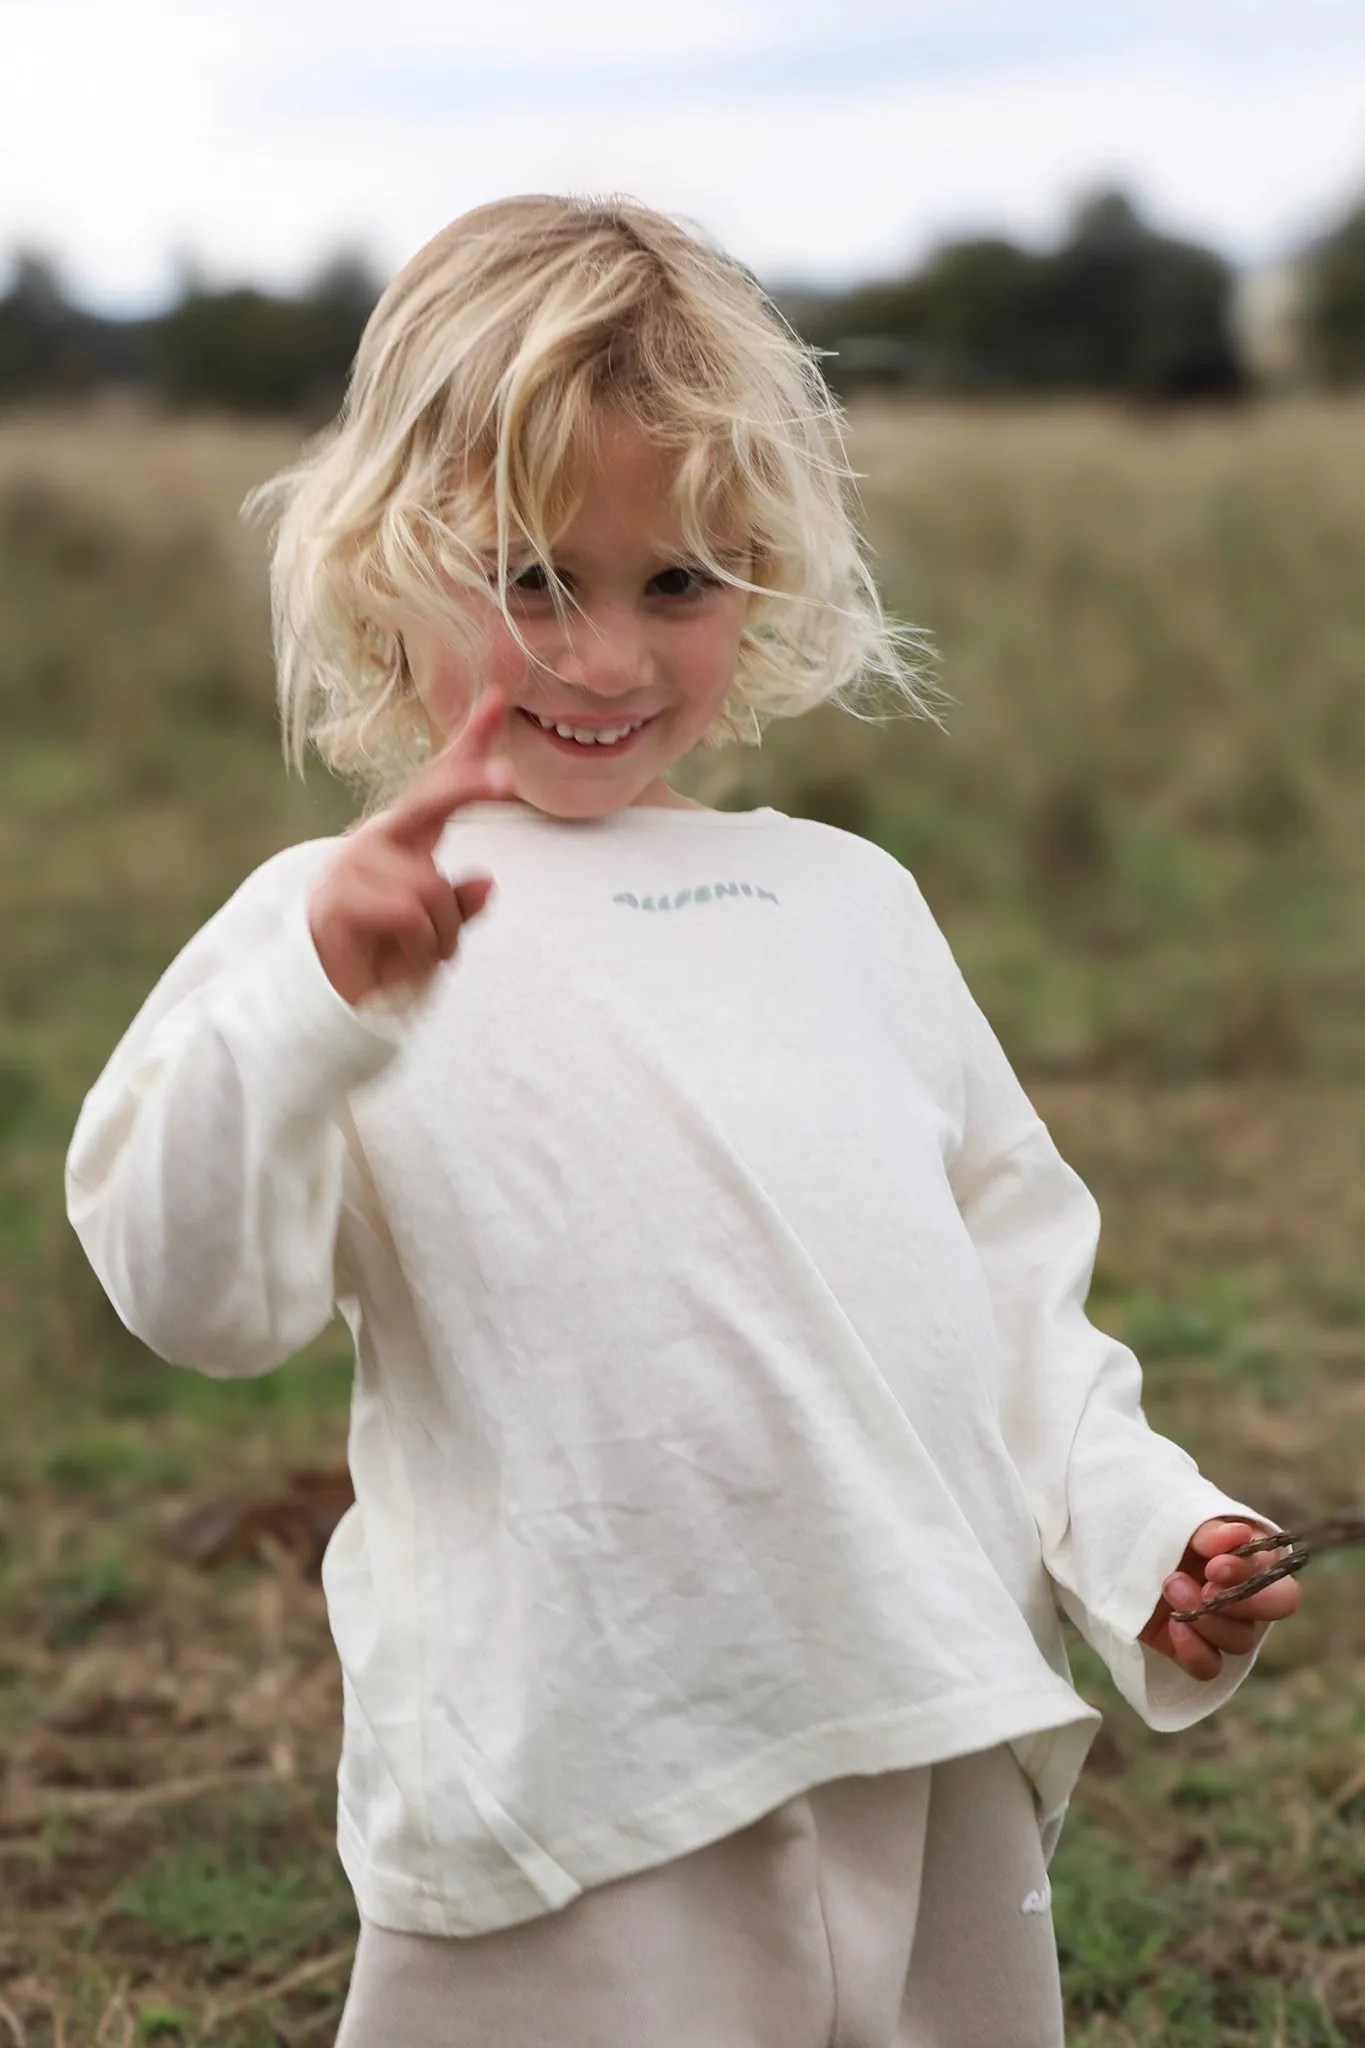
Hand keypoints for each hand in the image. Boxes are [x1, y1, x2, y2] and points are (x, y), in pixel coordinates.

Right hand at [308, 689, 514, 1006]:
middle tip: (508, 780)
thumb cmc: (392, 952)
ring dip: (444, 934)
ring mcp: (354, 864)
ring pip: (431, 887)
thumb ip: (462, 904)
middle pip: (431, 799)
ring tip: (427, 953)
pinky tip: (402, 956)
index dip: (469, 742)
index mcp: (407, 836)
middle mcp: (379, 839)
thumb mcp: (441, 927)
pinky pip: (410, 913)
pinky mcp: (338, 898)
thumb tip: (485, 879)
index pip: (440, 782)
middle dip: (470, 786)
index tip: (499, 699)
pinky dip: (423, 946)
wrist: (335, 994)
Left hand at [1139, 1518, 1302, 1680]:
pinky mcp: (1191, 1648)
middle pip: (1275, 1610)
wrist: (1114, 1547)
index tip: (1215, 1566)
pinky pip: (1209, 1667)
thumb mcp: (1178, 1519)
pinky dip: (1194, 1651)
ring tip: (1172, 1588)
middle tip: (1205, 1589)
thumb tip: (1240, 1534)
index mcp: (1249, 1559)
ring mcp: (1219, 1624)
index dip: (1253, 1576)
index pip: (1278, 1577)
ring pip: (1241, 1641)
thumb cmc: (1155, 1529)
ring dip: (1207, 1619)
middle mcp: (1244, 1594)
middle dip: (1243, 1602)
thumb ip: (1208, 1530)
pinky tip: (1174, 1626)